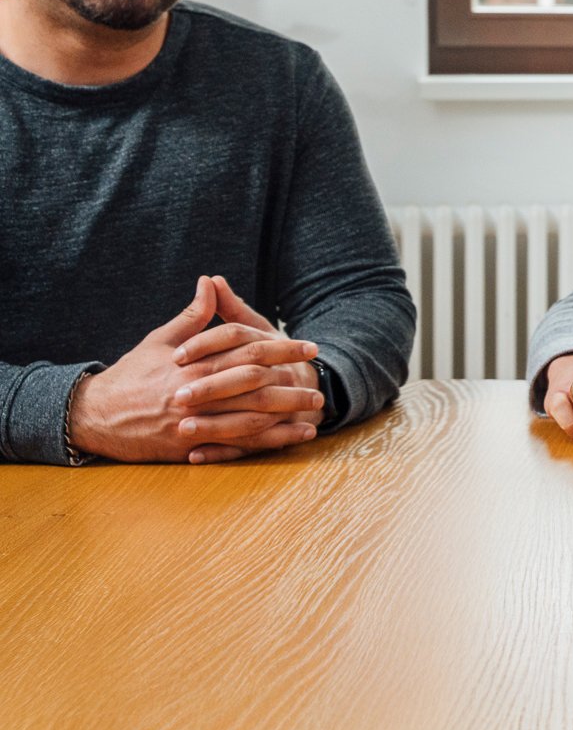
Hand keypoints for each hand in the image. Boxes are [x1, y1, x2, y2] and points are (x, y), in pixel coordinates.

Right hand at [67, 278, 316, 463]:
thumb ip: (192, 316)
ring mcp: (194, 423)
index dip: (282, 349)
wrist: (94, 415)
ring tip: (315, 412)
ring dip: (286, 416)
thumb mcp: (160, 341)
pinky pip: (236, 446)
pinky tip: (292, 439)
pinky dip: (267, 443)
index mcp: (194, 364)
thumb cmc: (130, 375)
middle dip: (291, 384)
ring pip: (250, 419)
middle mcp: (197, 393)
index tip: (309, 348)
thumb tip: (211, 283)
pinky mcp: (189, 446)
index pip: (248, 352)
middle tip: (321, 383)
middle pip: (255, 386)